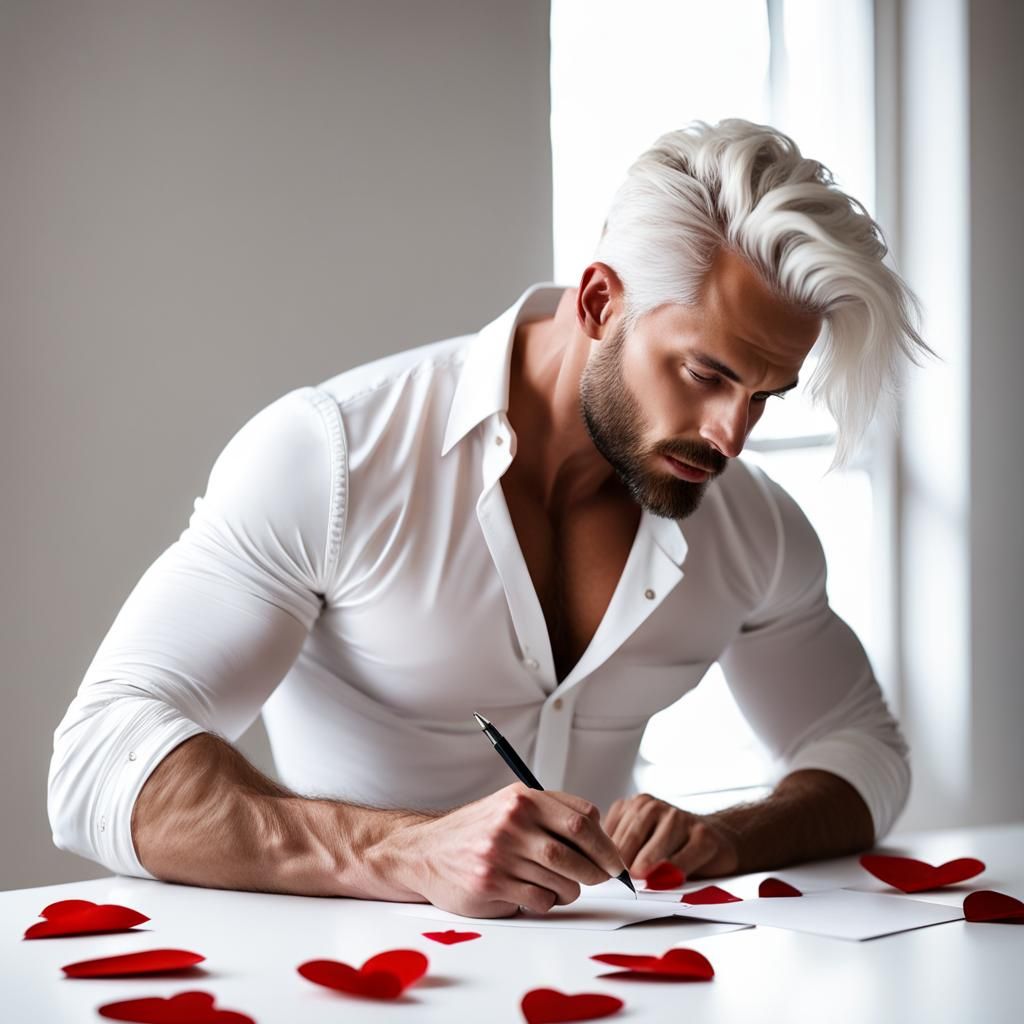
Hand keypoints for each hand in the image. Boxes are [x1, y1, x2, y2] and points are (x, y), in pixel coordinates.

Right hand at [385, 783, 628, 917]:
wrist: (425, 852)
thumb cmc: (477, 831)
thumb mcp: (510, 806)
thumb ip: (550, 813)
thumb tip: (600, 835)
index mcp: (523, 798)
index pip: (582, 818)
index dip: (605, 842)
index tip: (614, 859)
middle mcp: (512, 821)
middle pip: (576, 850)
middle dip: (598, 870)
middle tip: (603, 878)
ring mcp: (501, 853)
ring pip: (562, 880)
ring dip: (572, 889)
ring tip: (562, 887)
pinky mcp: (492, 883)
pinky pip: (540, 900)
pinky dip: (548, 902)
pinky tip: (535, 894)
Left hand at [604, 793, 739, 880]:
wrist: (714, 835)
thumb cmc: (671, 842)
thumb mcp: (641, 838)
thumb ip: (622, 848)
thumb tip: (600, 871)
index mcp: (635, 805)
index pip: (611, 834)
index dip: (605, 857)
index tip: (603, 875)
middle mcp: (655, 807)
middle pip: (630, 840)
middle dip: (623, 865)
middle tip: (620, 882)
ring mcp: (679, 818)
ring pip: (653, 848)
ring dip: (645, 868)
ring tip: (639, 880)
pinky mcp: (702, 836)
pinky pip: (681, 859)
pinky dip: (670, 872)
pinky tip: (665, 879)